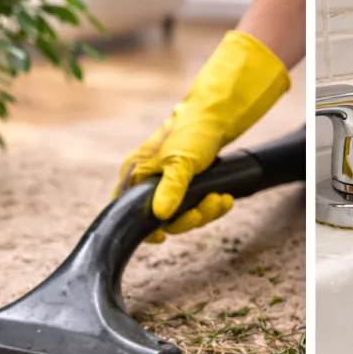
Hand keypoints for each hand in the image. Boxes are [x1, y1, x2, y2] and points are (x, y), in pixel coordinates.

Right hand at [116, 31, 289, 242]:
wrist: (217, 116)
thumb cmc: (192, 133)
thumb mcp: (181, 162)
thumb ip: (170, 188)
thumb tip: (160, 215)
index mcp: (136, 174)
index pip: (127, 210)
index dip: (143, 228)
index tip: (162, 237)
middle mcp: (149, 182)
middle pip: (162, 218)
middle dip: (187, 218)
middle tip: (205, 208)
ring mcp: (169, 184)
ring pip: (183, 214)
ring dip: (205, 212)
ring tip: (221, 199)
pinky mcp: (189, 185)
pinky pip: (198, 206)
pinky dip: (213, 206)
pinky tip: (225, 199)